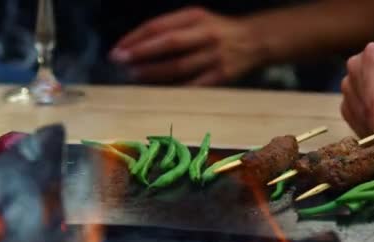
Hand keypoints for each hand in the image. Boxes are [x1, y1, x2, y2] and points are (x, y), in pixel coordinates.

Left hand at [110, 7, 263, 85]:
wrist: (255, 41)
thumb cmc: (218, 30)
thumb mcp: (197, 18)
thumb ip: (172, 27)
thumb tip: (137, 45)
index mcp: (196, 16)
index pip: (159, 26)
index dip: (136, 37)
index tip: (118, 48)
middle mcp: (206, 34)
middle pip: (169, 43)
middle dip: (141, 53)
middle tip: (120, 60)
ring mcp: (215, 56)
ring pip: (179, 66)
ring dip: (154, 72)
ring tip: (135, 75)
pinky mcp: (222, 75)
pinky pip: (194, 84)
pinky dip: (175, 88)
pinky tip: (159, 92)